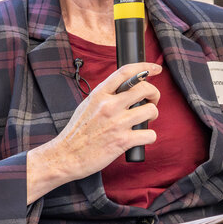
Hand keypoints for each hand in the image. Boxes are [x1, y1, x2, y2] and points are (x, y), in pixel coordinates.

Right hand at [26, 62, 160, 202]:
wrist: (67, 156)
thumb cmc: (77, 133)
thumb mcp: (87, 105)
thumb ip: (105, 96)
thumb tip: (125, 90)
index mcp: (99, 94)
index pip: (125, 72)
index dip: (145, 67)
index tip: (155, 69)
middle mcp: (109, 105)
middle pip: (144, 88)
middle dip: (154, 94)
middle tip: (152, 101)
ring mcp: (117, 123)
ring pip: (151, 110)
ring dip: (153, 115)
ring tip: (145, 120)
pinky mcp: (123, 141)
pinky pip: (149, 134)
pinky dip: (150, 136)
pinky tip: (142, 137)